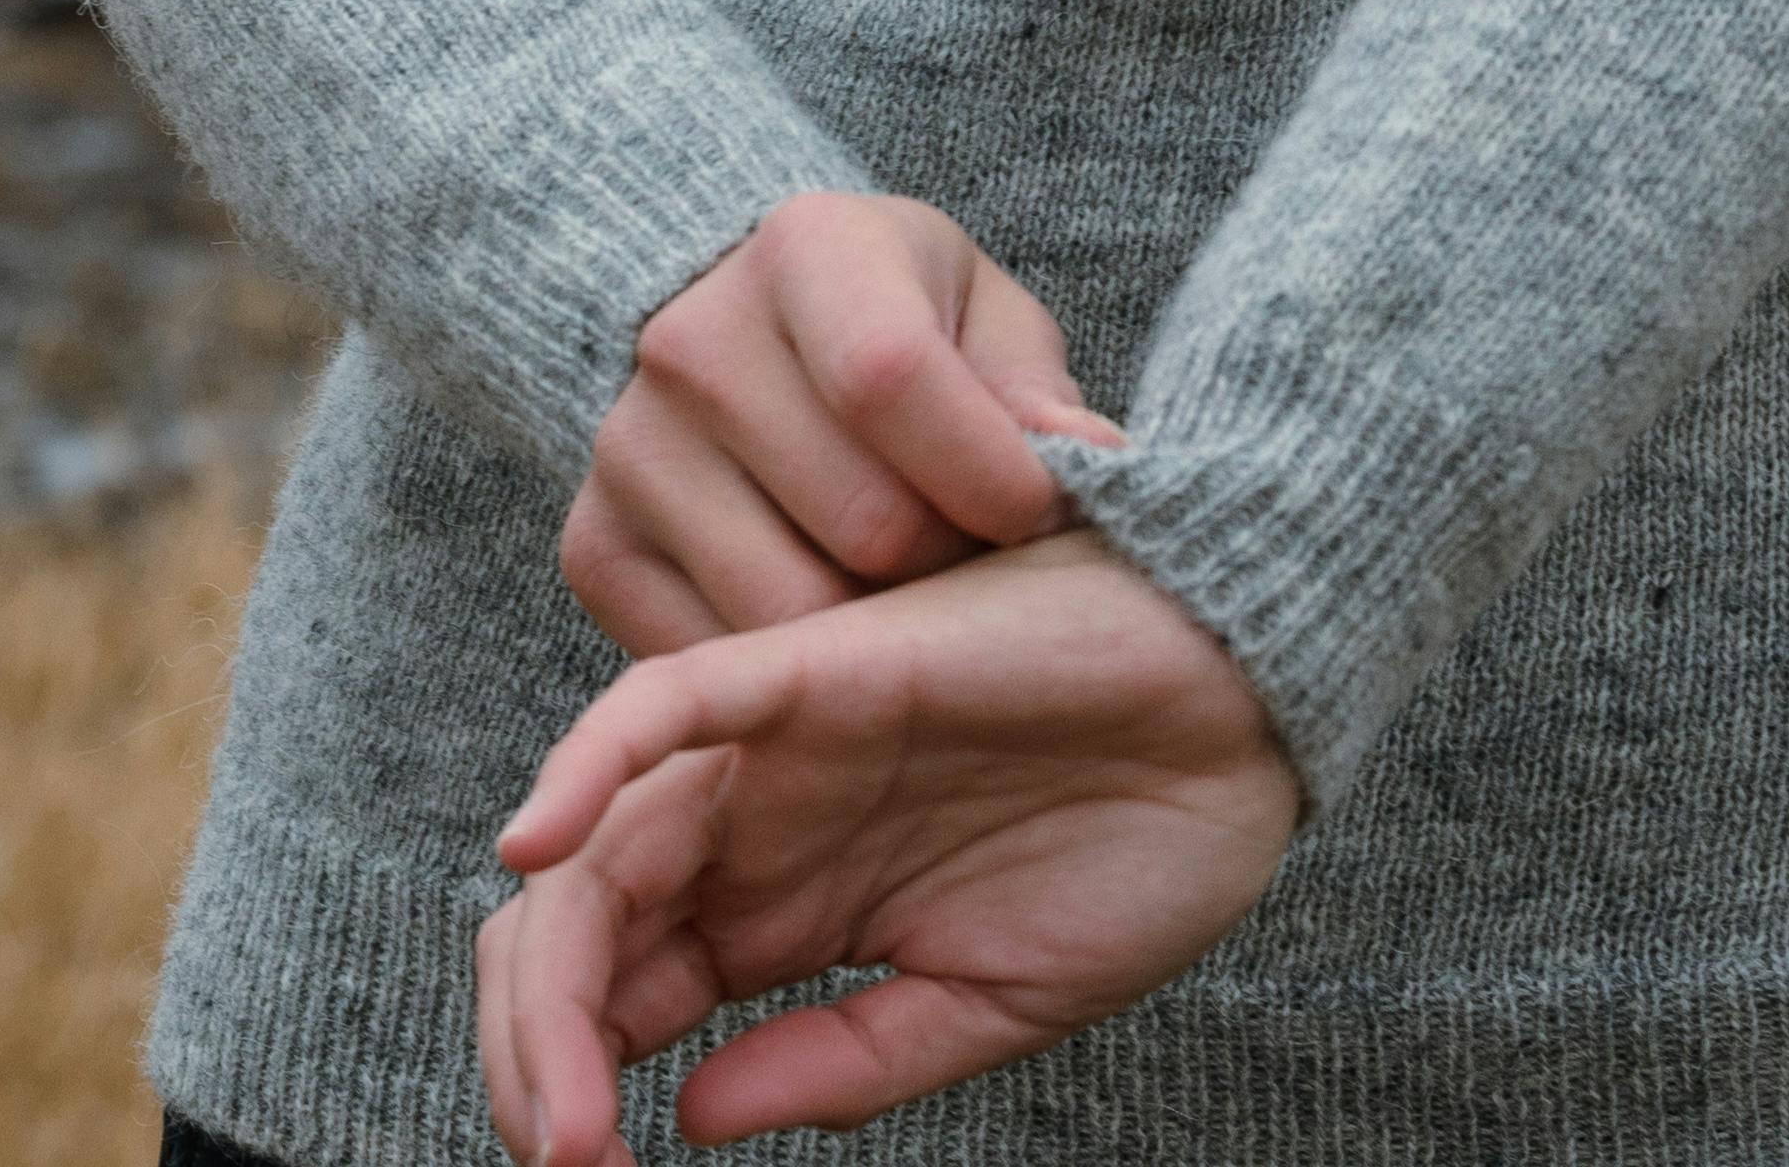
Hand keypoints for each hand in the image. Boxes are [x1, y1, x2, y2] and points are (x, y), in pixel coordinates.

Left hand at [471, 535, 1296, 1158]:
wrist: (1258, 719)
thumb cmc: (1144, 847)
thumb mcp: (989, 1004)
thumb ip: (845, 1062)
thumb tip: (690, 1117)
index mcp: (778, 914)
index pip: (608, 1000)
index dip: (565, 1097)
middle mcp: (750, 832)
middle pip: (566, 932)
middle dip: (530, 1057)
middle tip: (569, 1163)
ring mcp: (772, 751)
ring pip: (591, 844)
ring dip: (546, 978)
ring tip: (564, 1110)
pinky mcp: (815, 672)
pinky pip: (664, 701)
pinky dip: (584, 761)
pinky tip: (533, 849)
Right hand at [564, 191, 1118, 653]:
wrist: (737, 329)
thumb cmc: (897, 321)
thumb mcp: (981, 317)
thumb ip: (1033, 388)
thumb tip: (1092, 461)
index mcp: (807, 248)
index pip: (892, 377)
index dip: (988, 470)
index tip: (1043, 510)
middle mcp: (693, 340)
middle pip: (858, 519)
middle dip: (950, 568)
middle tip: (977, 561)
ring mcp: (628, 449)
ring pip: (791, 613)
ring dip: (879, 636)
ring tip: (911, 592)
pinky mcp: (593, 547)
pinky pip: (715, 659)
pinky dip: (793, 672)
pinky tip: (834, 615)